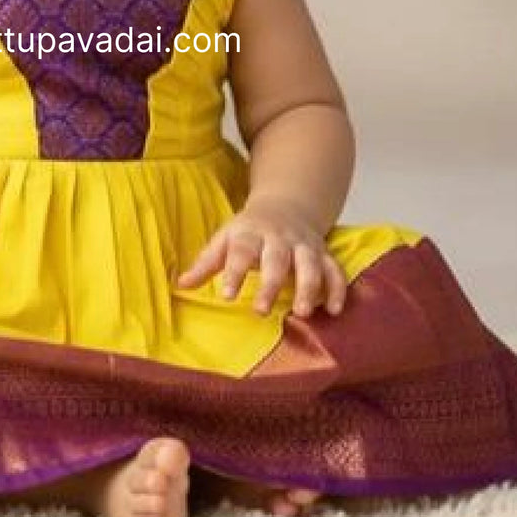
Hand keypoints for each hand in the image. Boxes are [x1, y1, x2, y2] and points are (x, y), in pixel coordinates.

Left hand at [174, 196, 347, 318]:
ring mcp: (303, 245)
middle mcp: (279, 238)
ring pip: (310, 263)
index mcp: (250, 233)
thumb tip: (180, 285)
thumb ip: (206, 263)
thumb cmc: (249, 230)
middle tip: (262, 311)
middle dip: (271, 283)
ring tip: (303, 312)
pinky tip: (334, 309)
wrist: (287, 204)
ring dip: (308, 287)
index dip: (234, 272)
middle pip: (276, 258)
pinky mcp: (323, 253)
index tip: (226, 295)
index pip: (241, 251)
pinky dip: (337, 288)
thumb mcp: (226, 239)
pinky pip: (334, 269)